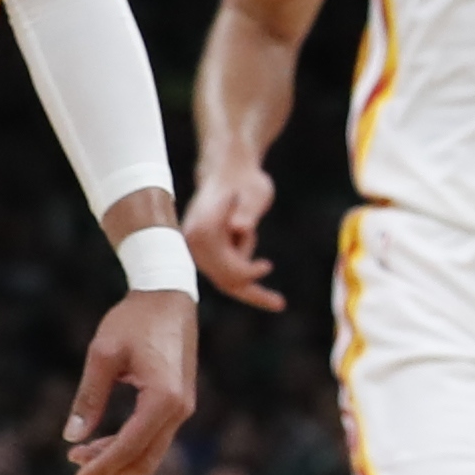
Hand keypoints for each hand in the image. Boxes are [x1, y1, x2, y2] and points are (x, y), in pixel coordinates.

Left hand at [66, 287, 196, 474]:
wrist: (167, 296)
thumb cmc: (134, 320)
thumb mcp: (103, 354)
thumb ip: (89, 398)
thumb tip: (71, 437)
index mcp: (163, 398)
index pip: (130, 447)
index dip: (102, 465)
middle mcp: (180, 408)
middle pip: (146, 459)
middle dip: (111, 468)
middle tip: (76, 465)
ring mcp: (183, 406)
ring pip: (152, 451)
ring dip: (119, 458)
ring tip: (83, 452)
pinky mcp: (179, 401)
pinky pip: (156, 435)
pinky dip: (130, 444)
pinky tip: (104, 438)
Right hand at [186, 162, 281, 311]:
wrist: (231, 170)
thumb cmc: (247, 181)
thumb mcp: (254, 194)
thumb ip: (246, 212)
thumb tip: (239, 228)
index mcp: (203, 230)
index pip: (225, 267)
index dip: (247, 272)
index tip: (268, 266)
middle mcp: (194, 242)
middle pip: (223, 279)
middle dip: (251, 292)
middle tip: (280, 304)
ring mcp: (197, 247)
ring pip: (225, 279)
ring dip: (250, 278)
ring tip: (270, 272)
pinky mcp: (204, 249)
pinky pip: (224, 272)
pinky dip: (244, 275)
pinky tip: (262, 268)